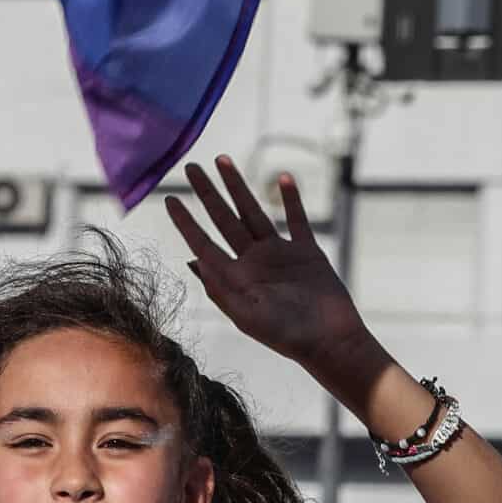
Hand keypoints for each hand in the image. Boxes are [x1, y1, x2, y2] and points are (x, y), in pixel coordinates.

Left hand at [163, 155, 370, 372]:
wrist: (330, 342)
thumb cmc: (287, 334)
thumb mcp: (246, 315)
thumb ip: (220, 287)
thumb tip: (193, 260)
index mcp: (234, 277)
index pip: (203, 242)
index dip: (186, 222)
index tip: (170, 198)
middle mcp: (253, 262)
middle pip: (224, 219)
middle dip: (207, 193)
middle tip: (191, 166)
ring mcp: (280, 254)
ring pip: (254, 211)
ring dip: (239, 186)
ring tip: (223, 160)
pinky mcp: (307, 252)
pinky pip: (297, 220)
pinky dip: (291, 199)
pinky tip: (282, 178)